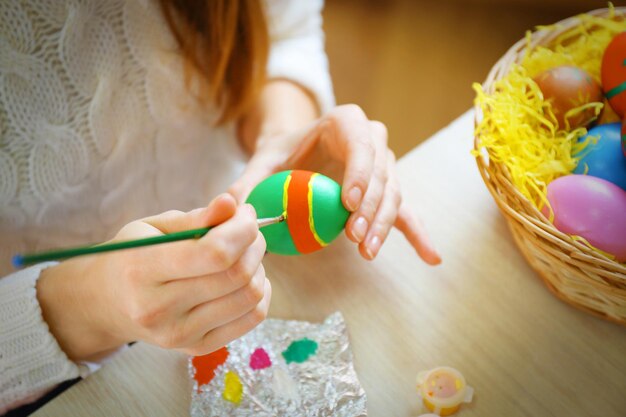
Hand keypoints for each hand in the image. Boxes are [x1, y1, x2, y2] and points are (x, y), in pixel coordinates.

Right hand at [36, 194, 270, 360]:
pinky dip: (261, 293)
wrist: (105, 304)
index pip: (214, 254)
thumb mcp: (153, 227)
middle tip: (248, 230)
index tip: (246, 213)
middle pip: (237, 276)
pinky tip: (245, 278)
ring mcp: (179, 334)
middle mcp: (159, 309)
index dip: (242, 229)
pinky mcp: (197, 347)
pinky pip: (252, 318)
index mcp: (142, 270)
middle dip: (254, 244)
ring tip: (245, 253)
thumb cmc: (132, 256)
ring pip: (250, 298)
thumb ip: (196, 218)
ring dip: (259, 267)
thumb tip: (232, 204)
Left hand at [230, 104, 440, 263]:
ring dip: (384, 224)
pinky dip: (417, 234)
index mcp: (345, 122)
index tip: (349, 204)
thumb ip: (247, 182)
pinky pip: (405, 212)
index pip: (361, 142)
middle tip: (355, 237)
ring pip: (393, 194)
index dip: (361, 172)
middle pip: (381, 172)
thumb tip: (230, 209)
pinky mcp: (386, 191)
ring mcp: (383, 166)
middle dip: (372, 206)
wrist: (296, 154)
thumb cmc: (280, 153)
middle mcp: (371, 140)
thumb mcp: (261, 161)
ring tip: (368, 252)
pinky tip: (431, 257)